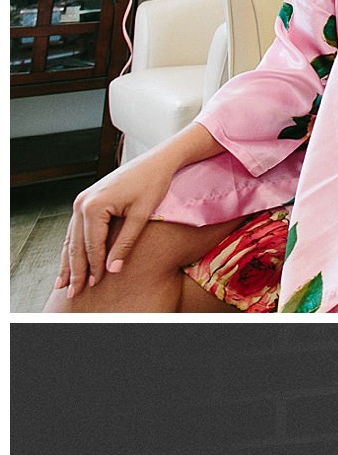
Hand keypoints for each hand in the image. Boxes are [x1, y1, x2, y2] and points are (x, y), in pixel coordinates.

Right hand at [55, 149, 180, 294]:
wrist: (154, 162)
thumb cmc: (152, 185)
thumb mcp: (141, 216)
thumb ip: (126, 243)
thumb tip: (113, 269)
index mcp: (94, 206)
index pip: (92, 245)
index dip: (93, 267)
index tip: (94, 286)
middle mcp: (81, 202)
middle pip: (76, 244)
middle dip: (74, 270)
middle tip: (73, 292)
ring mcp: (81, 201)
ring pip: (71, 238)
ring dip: (69, 261)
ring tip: (64, 283)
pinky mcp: (85, 201)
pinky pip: (75, 229)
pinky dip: (73, 247)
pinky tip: (70, 262)